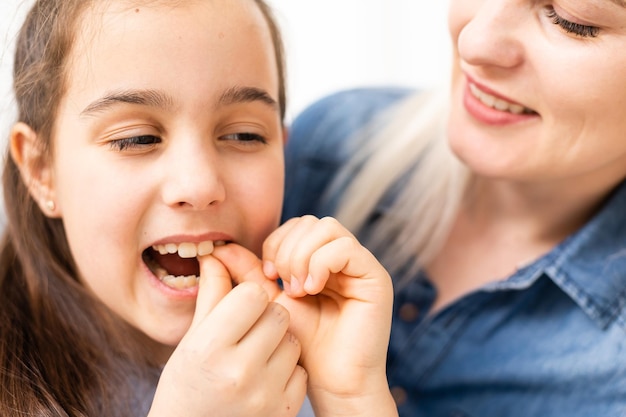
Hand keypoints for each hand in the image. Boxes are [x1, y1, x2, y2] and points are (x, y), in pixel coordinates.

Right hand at [149, 255, 306, 416]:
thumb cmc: (186, 386)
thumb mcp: (190, 341)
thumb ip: (211, 295)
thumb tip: (217, 253)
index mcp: (210, 348)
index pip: (253, 294)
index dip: (248, 296)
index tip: (240, 307)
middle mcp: (239, 372)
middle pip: (278, 314)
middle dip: (267, 316)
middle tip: (250, 331)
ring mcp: (265, 394)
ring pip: (293, 341)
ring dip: (279, 342)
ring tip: (256, 356)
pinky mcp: (284, 411)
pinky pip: (300, 371)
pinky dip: (287, 370)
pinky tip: (265, 378)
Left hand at [212, 216, 396, 416]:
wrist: (331, 381)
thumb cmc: (302, 347)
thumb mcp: (270, 303)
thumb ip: (249, 274)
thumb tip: (219, 248)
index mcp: (321, 260)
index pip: (297, 225)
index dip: (276, 242)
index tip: (268, 274)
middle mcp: (344, 258)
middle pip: (311, 222)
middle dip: (288, 248)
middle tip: (283, 284)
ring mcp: (361, 266)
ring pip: (328, 228)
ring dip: (302, 256)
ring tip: (298, 290)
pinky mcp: (375, 278)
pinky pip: (345, 248)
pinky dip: (320, 263)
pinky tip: (312, 290)